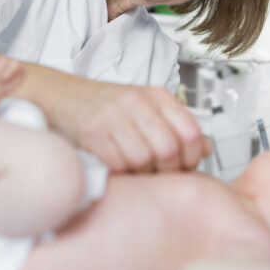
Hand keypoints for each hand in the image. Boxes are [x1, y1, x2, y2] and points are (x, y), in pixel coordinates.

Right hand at [52, 81, 212, 172]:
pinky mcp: (93, 132)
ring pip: (144, 159)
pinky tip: (119, 167)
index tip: (186, 165)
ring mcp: (114, 116)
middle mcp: (137, 102)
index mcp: (156, 96)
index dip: (193, 156)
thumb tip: (206, 148)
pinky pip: (117, 163)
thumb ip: (177, 127)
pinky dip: (121, 172)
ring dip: (142, 174)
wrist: (63, 96)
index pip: (191, 131)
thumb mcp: (147, 109)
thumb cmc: (106, 107)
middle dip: (168, 170)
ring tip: (138, 170)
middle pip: (169, 149)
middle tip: (161, 174)